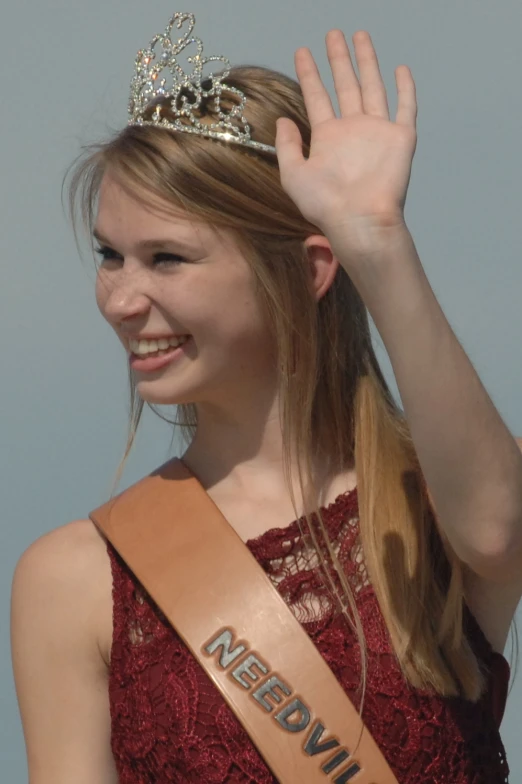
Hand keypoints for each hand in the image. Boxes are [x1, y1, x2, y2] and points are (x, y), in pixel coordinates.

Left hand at [275, 29, 417, 261]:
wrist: (359, 219)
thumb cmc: (326, 205)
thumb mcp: (293, 175)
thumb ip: (287, 146)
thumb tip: (282, 119)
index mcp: (328, 137)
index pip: (316, 97)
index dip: (309, 73)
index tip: (302, 52)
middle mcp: (352, 129)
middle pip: (345, 85)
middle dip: (338, 59)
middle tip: (332, 34)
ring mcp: (377, 131)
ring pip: (373, 87)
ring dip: (367, 62)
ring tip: (360, 37)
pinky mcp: (400, 137)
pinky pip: (405, 107)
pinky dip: (405, 88)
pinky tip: (400, 69)